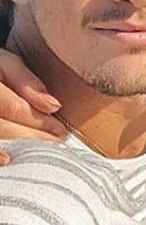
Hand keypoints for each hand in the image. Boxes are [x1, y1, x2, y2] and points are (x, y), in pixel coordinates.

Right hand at [0, 49, 65, 163]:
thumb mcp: (5, 64)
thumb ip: (26, 81)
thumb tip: (52, 106)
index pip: (14, 107)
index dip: (39, 121)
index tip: (61, 131)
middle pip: (2, 127)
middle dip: (31, 137)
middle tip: (55, 145)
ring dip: (18, 147)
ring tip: (39, 152)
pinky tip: (8, 160)